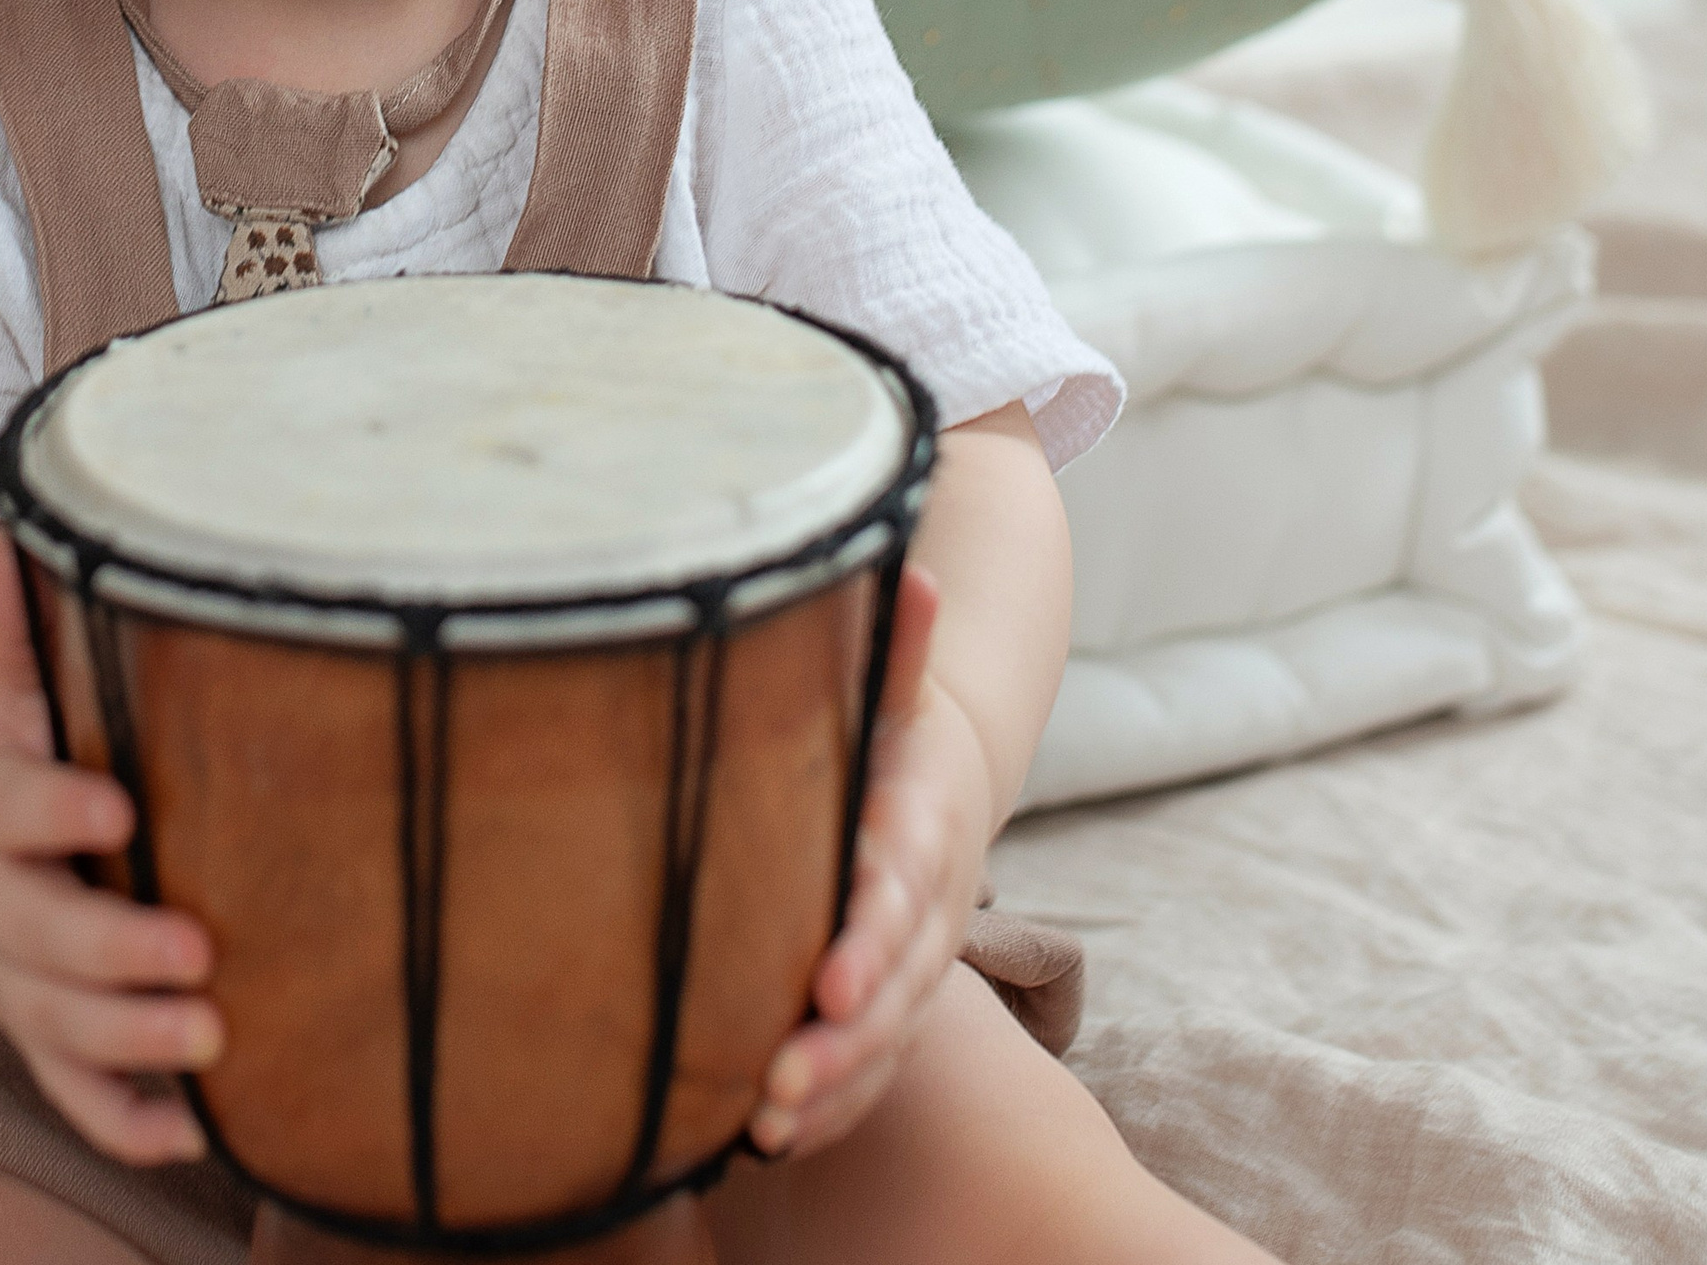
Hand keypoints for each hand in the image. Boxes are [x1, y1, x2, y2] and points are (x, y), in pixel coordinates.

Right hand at [0, 536, 221, 1163]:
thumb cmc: (12, 744)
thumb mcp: (7, 683)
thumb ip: (21, 624)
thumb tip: (30, 520)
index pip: (13, 810)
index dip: (57, 812)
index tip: (119, 806)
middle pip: (38, 939)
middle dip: (113, 952)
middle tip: (195, 953)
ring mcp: (15, 980)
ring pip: (58, 1028)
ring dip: (130, 1044)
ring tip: (214, 1042)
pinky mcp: (43, 1034)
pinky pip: (75, 1093)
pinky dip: (125, 1122)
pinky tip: (192, 1138)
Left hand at [748, 562, 989, 1157]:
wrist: (941, 785)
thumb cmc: (891, 732)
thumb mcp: (897, 689)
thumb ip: (896, 644)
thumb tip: (906, 566)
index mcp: (921, 832)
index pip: (900, 894)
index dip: (869, 941)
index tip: (825, 981)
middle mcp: (927, 911)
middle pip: (895, 990)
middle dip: (842, 1042)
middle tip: (778, 1082)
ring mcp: (914, 968)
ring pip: (884, 1043)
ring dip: (832, 1089)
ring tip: (765, 1124)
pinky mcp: (890, 1005)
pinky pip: (873, 1071)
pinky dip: (832, 1109)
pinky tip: (768, 1140)